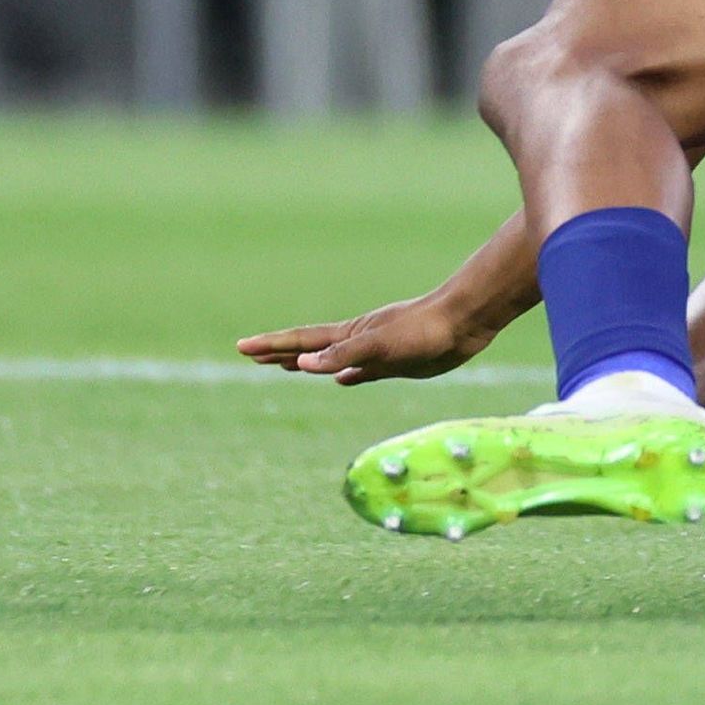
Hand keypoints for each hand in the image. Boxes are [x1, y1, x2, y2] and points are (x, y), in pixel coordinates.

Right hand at [238, 293, 498, 384]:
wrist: (463, 323)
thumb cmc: (423, 331)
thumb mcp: (379, 346)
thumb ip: (343, 356)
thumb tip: (301, 365)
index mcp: (348, 336)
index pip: (300, 341)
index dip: (270, 344)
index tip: (241, 346)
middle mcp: (356, 342)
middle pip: (309, 349)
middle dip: (278, 352)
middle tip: (251, 354)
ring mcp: (375, 352)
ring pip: (332, 360)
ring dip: (307, 364)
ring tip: (285, 367)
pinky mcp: (395, 363)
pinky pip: (360, 372)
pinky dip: (345, 376)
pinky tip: (343, 381)